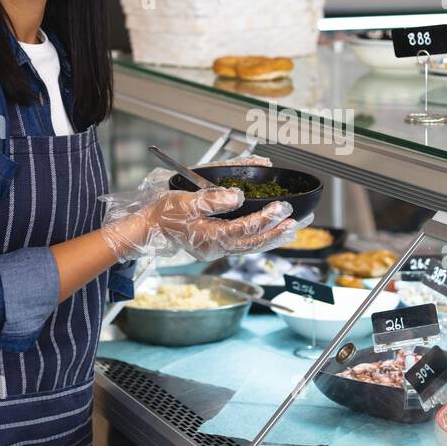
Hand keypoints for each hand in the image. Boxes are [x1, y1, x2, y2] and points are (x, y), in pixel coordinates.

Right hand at [100, 178, 302, 261]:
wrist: (149, 227)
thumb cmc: (165, 212)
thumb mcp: (186, 201)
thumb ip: (212, 199)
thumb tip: (237, 196)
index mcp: (209, 237)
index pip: (244, 228)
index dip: (265, 218)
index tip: (281, 207)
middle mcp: (216, 247)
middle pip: (253, 242)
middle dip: (277, 232)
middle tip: (297, 221)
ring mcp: (218, 249)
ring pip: (252, 246)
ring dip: (273, 237)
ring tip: (293, 228)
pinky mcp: (218, 245)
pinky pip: (245, 245)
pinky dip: (261, 239)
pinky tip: (274, 233)